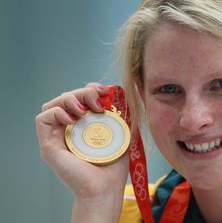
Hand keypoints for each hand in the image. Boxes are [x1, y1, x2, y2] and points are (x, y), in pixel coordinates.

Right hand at [35, 83, 128, 221]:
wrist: (104, 188)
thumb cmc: (113, 167)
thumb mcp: (121, 135)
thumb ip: (121, 118)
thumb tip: (123, 97)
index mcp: (83, 125)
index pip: (78, 98)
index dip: (88, 89)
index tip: (104, 91)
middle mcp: (68, 129)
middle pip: (66, 98)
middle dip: (82, 92)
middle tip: (98, 101)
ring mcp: (57, 136)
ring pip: (52, 104)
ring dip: (69, 99)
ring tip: (85, 110)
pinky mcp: (48, 145)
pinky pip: (42, 119)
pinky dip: (56, 112)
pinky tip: (73, 119)